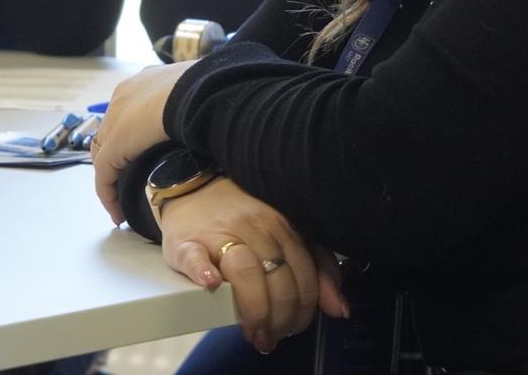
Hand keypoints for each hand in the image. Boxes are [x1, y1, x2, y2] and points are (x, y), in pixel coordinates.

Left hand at [93, 61, 195, 223]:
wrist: (201, 92)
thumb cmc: (208, 88)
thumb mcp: (200, 93)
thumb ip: (195, 105)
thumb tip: (212, 114)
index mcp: (142, 83)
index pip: (127, 112)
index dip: (132, 134)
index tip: (143, 153)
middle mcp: (123, 98)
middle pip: (110, 133)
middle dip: (117, 157)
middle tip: (130, 179)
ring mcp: (115, 122)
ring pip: (104, 156)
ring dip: (111, 179)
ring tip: (122, 202)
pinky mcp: (114, 146)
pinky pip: (104, 176)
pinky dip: (109, 196)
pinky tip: (118, 214)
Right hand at [160, 177, 347, 353]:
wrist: (194, 190)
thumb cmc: (242, 221)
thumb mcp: (285, 237)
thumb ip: (317, 270)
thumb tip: (340, 309)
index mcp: (282, 226)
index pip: (304, 273)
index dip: (303, 309)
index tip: (294, 327)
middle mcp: (255, 227)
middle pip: (278, 277)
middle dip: (280, 317)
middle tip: (272, 337)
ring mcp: (220, 234)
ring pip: (245, 270)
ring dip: (253, 308)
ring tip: (254, 332)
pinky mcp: (187, 242)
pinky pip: (196, 256)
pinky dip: (204, 272)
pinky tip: (212, 284)